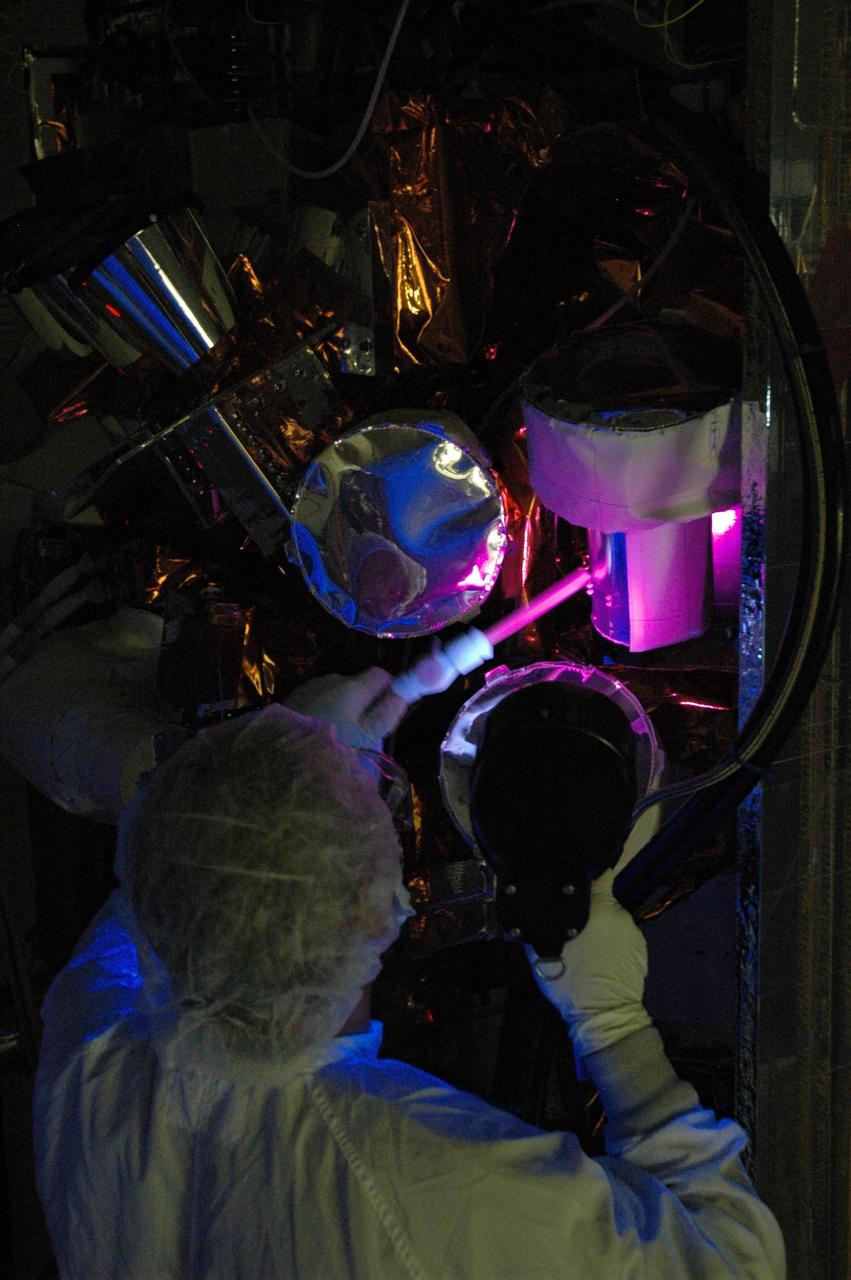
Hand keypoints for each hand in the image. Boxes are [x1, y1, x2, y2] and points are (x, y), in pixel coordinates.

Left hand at [283, 667, 407, 751]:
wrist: (281, 759)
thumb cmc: (334, 748)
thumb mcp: (369, 737)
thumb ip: (387, 712)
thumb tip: (403, 693)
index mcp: (353, 686)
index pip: (381, 674)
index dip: (390, 690)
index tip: (388, 711)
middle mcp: (331, 680)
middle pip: (358, 683)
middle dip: (365, 702)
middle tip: (363, 732)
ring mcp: (310, 688)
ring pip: (337, 693)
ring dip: (343, 708)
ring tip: (339, 735)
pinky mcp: (293, 700)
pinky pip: (318, 700)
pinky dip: (324, 712)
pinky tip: (319, 733)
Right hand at [525, 857, 650, 1060]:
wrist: (605, 1017)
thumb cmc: (570, 982)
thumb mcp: (544, 951)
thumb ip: (541, 923)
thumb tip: (532, 906)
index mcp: (598, 909)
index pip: (598, 875)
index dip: (586, 870)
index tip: (574, 872)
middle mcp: (620, 915)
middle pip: (602, 900)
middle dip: (588, 908)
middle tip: (571, 923)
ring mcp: (633, 933)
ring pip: (611, 920)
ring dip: (600, 926)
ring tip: (586, 947)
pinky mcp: (641, 950)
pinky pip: (621, 937)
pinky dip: (611, 942)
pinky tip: (600, 959)